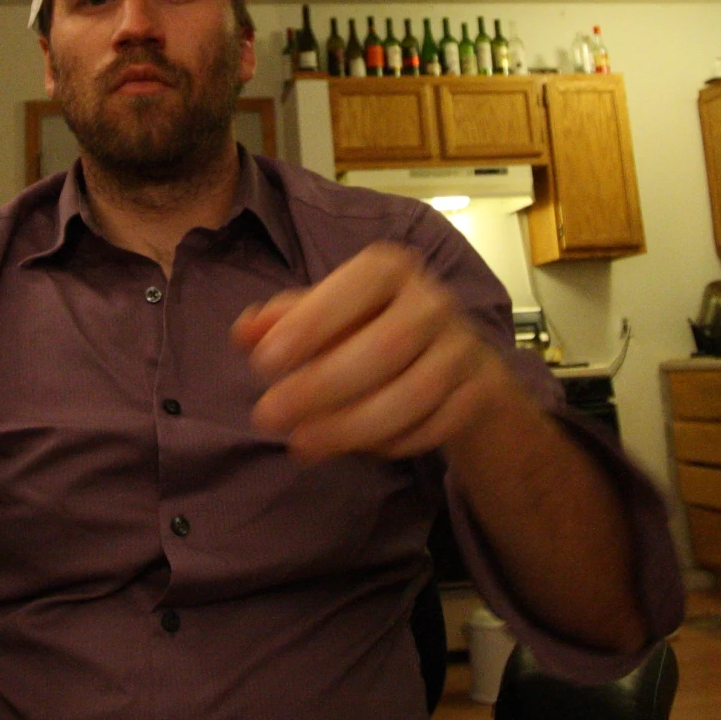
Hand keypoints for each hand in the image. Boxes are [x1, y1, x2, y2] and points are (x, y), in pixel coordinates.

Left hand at [235, 243, 531, 460]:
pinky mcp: (477, 393)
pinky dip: (390, 443)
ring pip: (413, 395)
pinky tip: (352, 449)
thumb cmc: (374, 328)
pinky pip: (433, 426)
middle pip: (384, 348)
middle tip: (268, 415)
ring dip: (351, 426)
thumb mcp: (327, 315)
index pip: (355, 288)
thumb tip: (243, 333)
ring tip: (300, 444)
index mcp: (391, 270)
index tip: (263, 362)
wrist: (456, 361)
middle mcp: (433, 302)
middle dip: (321, 387)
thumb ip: (284, 320)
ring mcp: (461, 349)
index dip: (311, 324)